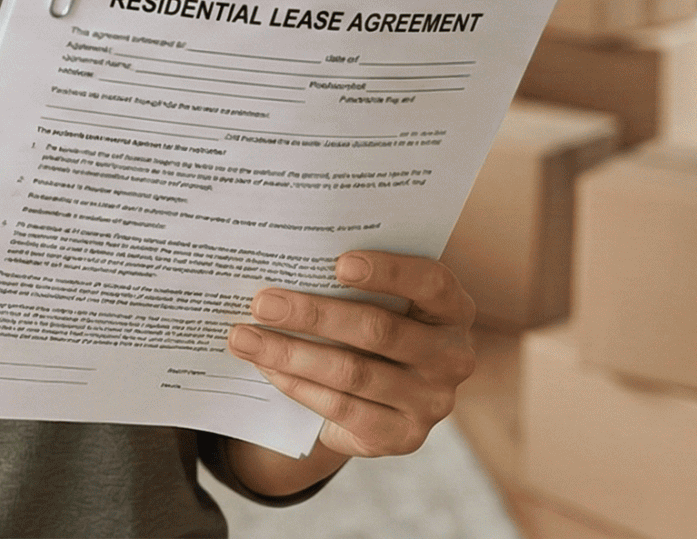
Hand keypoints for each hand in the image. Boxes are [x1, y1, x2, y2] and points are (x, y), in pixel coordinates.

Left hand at [226, 251, 476, 460]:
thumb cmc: (367, 327)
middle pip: (379, 330)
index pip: (431, 283)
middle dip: (313, 314)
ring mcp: (432, 401)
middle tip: (261, 303)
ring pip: (354, 372)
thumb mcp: (373, 301)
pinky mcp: (404, 436)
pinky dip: (299, 385)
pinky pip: (343, 408)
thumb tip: (282, 259)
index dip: (389, 271)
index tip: (338, 263)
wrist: (374, 397)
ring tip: (244, 337)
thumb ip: (348, 282)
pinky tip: (268, 368)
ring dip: (291, 353)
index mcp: (451, 308)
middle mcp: (452, 355)